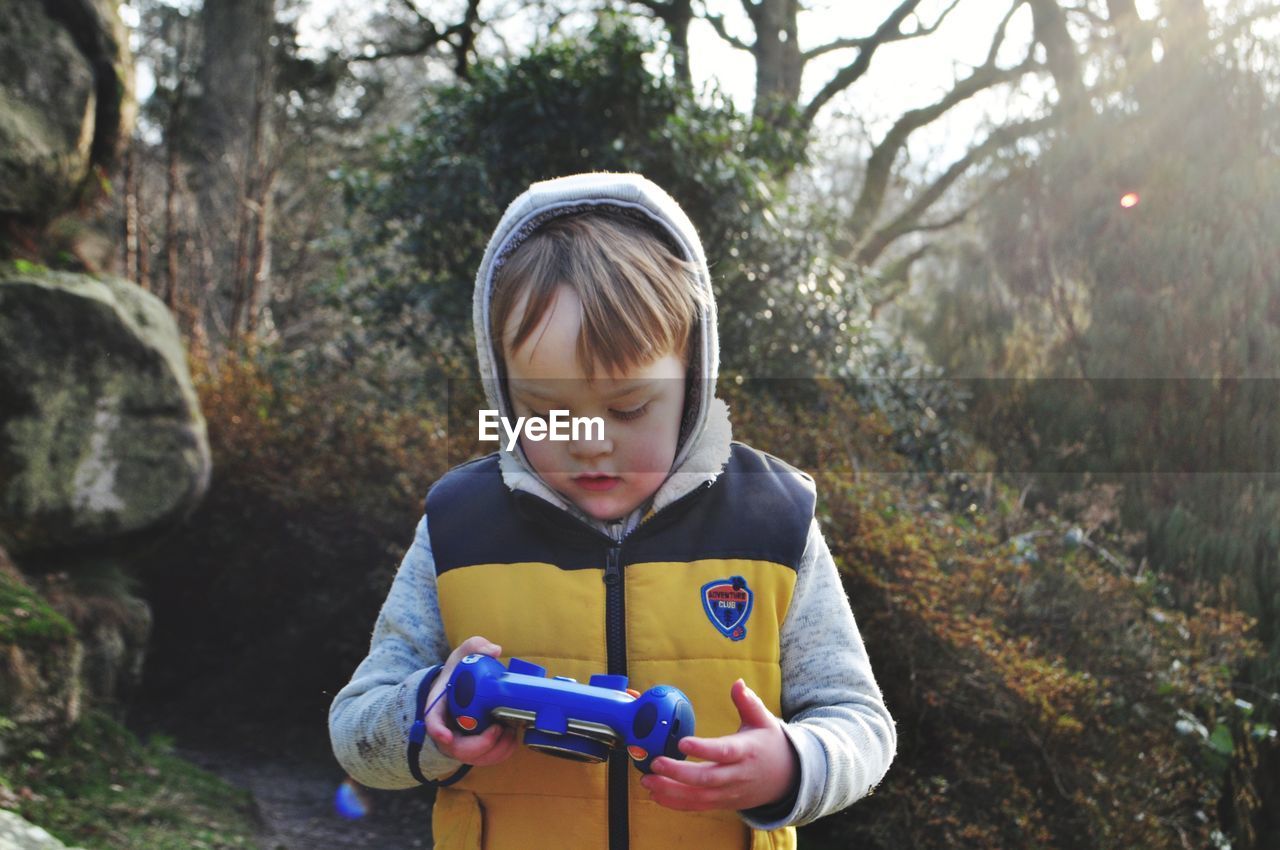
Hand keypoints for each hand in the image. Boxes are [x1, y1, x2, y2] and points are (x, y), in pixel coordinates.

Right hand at [425, 635, 518, 766]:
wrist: (461, 688)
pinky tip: (512, 736)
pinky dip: (502, 752)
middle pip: (457, 748)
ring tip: (510, 731)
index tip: (446, 736)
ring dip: (495, 750)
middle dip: (480, 744)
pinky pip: (488, 759)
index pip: (432, 722)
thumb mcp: (462, 655)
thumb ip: (474, 646)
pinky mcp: (476, 748)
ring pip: (475, 758)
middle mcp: (447, 729)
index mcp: (438, 707)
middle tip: (498, 728)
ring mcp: (461, 742)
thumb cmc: (459, 673)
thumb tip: (494, 651)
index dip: (438, 731)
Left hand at [641, 679, 798, 811]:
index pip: (724, 751)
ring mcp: (730, 793)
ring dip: (671, 791)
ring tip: (648, 781)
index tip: (683, 743)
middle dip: (678, 773)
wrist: (788, 778)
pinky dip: (676, 804)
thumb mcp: (764, 720)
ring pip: (699, 797)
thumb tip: (738, 683)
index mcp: (747, 752)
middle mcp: (737, 775)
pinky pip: (698, 807)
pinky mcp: (723, 803)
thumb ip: (748, 702)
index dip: (704, 749)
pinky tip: (656, 796)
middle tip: (655, 763)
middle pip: (707, 779)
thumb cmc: (770, 744)